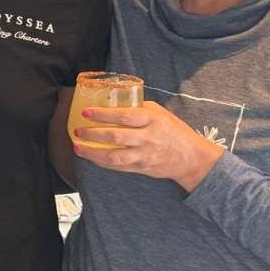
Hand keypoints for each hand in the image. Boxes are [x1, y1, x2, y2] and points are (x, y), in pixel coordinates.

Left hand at [73, 100, 224, 191]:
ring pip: (114, 156)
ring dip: (93, 153)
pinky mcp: (142, 168)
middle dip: (93, 134)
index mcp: (152, 120)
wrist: (192, 158)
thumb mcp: (160, 114)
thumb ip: (139, 108)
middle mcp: (147, 138)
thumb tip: (114, 102)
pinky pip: (118, 167)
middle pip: (116, 137)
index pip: (125, 116)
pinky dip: (102, 162)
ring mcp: (144, 155)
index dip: (103, 114)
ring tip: (78, 148)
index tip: (86, 112)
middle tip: (77, 131)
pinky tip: (91, 157)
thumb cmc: (174, 131)